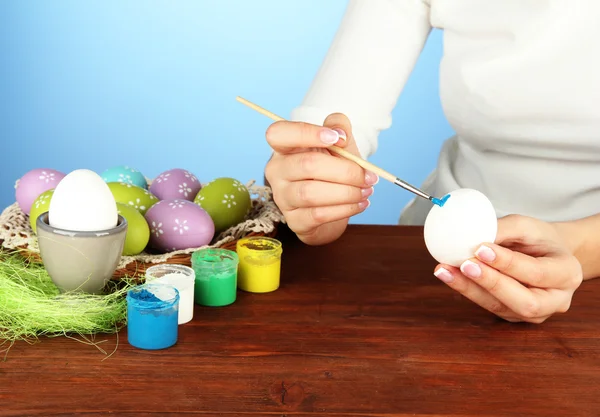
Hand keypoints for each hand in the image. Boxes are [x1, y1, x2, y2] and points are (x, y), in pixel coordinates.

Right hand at [264, 113, 376, 244]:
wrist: (331, 206)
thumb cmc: (332, 171)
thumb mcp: (338, 145)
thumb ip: (339, 128)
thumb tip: (340, 132)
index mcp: (283, 147)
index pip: (279, 134)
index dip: (307, 133)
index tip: (338, 138)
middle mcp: (277, 171)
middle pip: (306, 165)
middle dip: (345, 171)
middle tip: (368, 176)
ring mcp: (282, 198)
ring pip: (311, 193)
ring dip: (346, 192)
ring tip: (366, 191)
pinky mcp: (294, 221)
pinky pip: (318, 215)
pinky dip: (344, 209)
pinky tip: (360, 204)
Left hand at [433, 214, 582, 322]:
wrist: (545, 254)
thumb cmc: (538, 239)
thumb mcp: (527, 226)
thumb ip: (503, 230)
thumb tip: (471, 235)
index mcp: (567, 274)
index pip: (537, 273)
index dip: (507, 263)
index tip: (480, 248)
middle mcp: (556, 300)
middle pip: (524, 301)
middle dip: (491, 283)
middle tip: (464, 264)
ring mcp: (535, 313)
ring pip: (501, 307)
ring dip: (469, 289)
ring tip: (444, 269)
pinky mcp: (512, 315)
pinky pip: (488, 306)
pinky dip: (466, 290)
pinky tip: (448, 275)